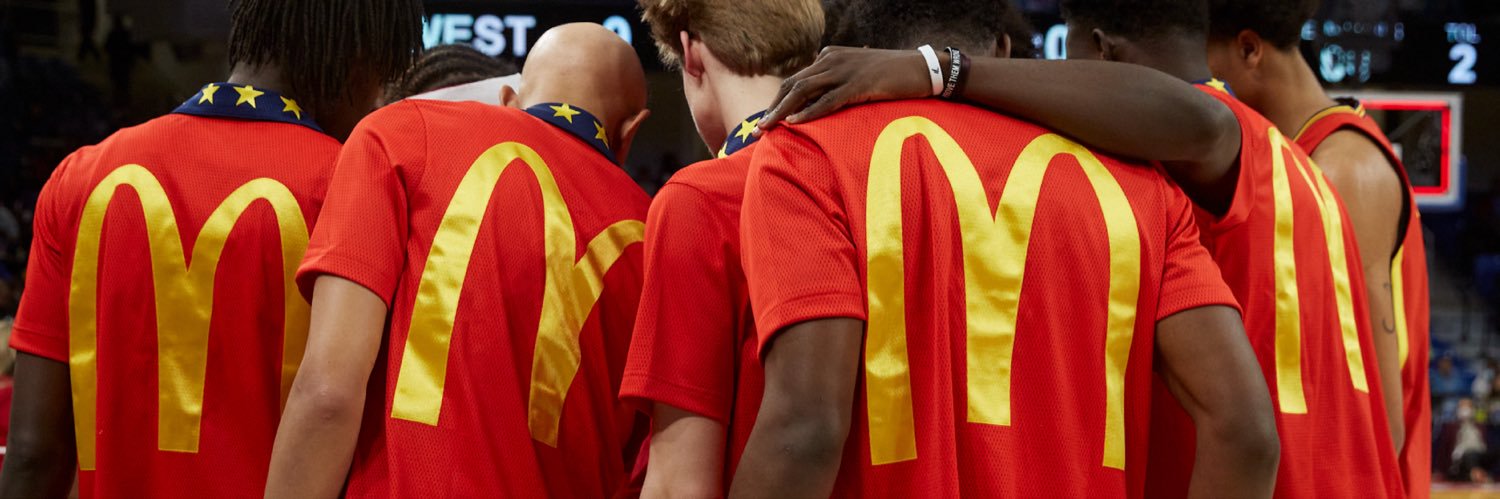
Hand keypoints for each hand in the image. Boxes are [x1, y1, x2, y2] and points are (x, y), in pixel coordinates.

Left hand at [755, 46, 933, 134]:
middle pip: (794, 84)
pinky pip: (827, 100)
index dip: (779, 99)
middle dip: (775, 106)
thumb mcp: (858, 73)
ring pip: (804, 91)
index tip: (768, 117)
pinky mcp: (858, 84)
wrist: (921, 69)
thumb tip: (819, 103)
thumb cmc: (891, 75)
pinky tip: (794, 123)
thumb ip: (837, 82)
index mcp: (830, 56)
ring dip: (783, 110)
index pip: (797, 78)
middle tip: (759, 127)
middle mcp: (832, 60)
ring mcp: (845, 71)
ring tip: (769, 127)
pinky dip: (809, 113)